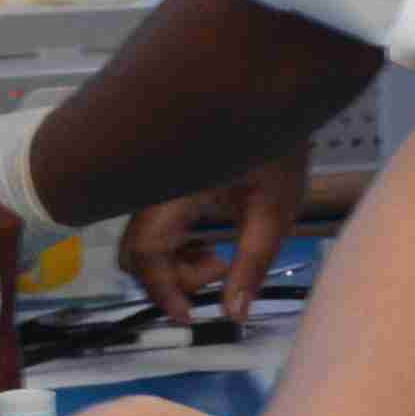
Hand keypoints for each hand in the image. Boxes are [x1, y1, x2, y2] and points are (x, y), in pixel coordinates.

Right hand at [124, 152, 311, 329]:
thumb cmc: (277, 150)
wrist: (273, 99)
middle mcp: (155, 189)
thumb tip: (235, 314)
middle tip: (217, 273)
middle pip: (136, 251)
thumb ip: (251, 265)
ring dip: (179, 262)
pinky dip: (181, 245)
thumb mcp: (273, 212)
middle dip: (171, 277)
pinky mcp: (167, 185)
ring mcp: (158, 186)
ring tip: (223, 256)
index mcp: (173, 191)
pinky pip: (158, 227)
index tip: (190, 316)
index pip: (145, 251)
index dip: (162, 290)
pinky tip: (212, 240)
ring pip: (147, 242)